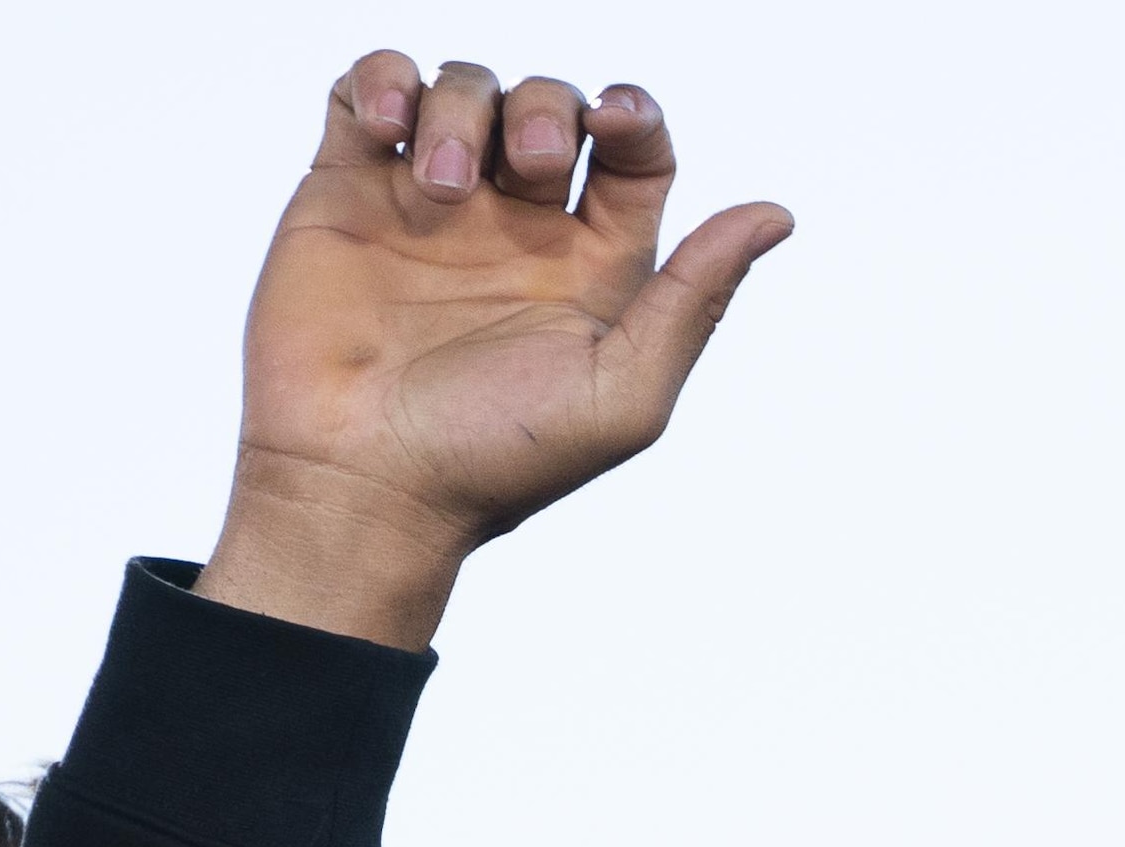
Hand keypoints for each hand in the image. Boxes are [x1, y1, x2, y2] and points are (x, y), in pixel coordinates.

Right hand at [194, 54, 793, 647]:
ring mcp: (429, 203)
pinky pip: (369, 91)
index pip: (633, 152)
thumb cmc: (496, 462)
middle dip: (548, 108)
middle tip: (531, 169)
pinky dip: (381, 81)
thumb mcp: (624, 393)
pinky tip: (389, 132)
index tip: (614, 122)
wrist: (364, 487)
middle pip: (550, 105)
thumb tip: (776, 214)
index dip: (633, 115)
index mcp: (589, 264)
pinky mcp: (347, 192)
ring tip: (442, 189)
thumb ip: (696, 297)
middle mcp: (514, 225)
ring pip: (464, 89)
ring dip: (464, 107)